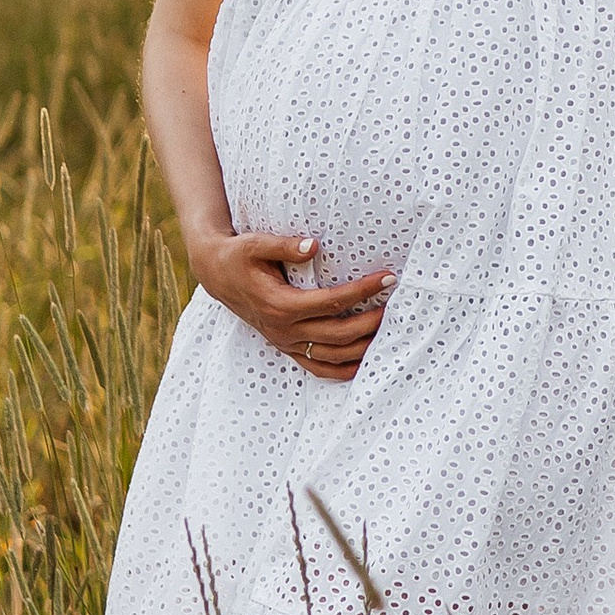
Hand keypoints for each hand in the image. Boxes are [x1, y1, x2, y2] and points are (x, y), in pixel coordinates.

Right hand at [190, 226, 393, 381]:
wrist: (217, 274)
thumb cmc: (239, 256)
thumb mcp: (255, 245)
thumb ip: (284, 246)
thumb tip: (314, 245)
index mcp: (280, 305)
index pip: (332, 302)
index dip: (362, 290)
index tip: (387, 277)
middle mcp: (284, 330)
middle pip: (339, 334)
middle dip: (372, 321)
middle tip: (397, 304)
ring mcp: (285, 342)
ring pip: (333, 357)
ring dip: (364, 347)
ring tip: (389, 329)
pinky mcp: (286, 347)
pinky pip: (319, 368)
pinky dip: (344, 369)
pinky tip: (365, 360)